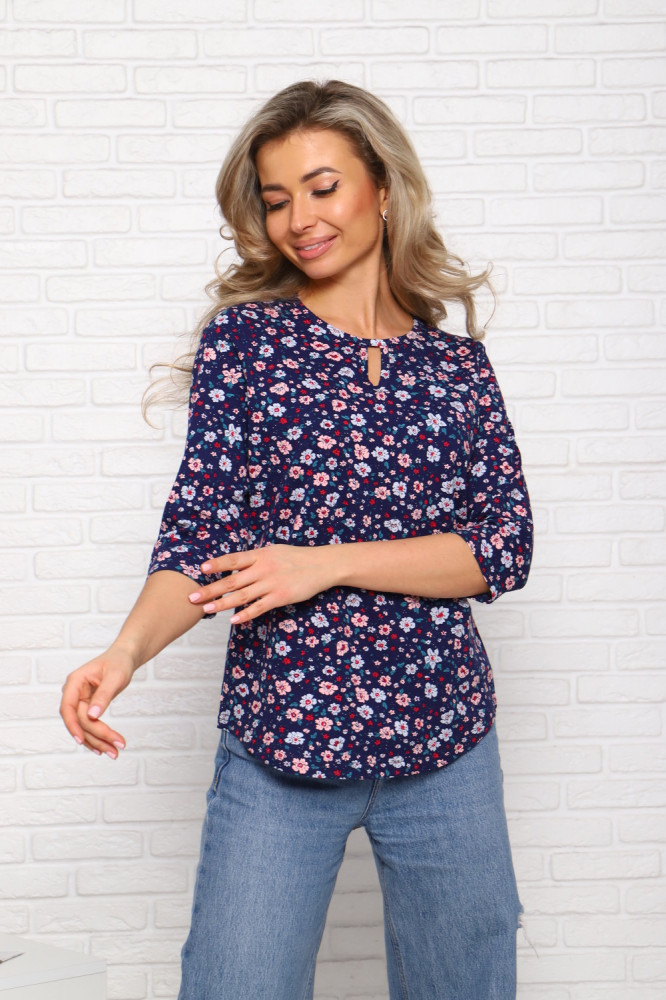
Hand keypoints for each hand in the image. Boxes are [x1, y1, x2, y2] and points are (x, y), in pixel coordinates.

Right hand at [60, 647, 134, 757]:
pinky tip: (106, 748)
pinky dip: (98, 737)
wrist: (124, 657)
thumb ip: (104, 695)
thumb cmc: (119, 662)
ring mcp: (79, 701)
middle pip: (79, 721)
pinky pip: (89, 725)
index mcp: (75, 682)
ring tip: (115, 752)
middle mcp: (74, 693)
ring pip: (84, 727)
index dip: (73, 726)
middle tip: (116, 748)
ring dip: (98, 741)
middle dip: (96, 736)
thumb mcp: (115, 677)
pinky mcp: (87, 707)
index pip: (68, 708)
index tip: (81, 740)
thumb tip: (93, 715)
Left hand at [188, 543, 339, 623]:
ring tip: (206, 609)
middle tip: (192, 597)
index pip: (234, 559)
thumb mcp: (273, 552)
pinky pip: (259, 607)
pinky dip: (246, 614)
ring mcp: (272, 583)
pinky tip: (233, 620)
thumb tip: (232, 567)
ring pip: (242, 595)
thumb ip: (254, 559)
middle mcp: (263, 568)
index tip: (201, 568)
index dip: (217, 564)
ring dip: (222, 603)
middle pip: (232, 580)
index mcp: (260, 554)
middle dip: (211, 589)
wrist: (322, 565)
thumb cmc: (295, 558)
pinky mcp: (281, 597)